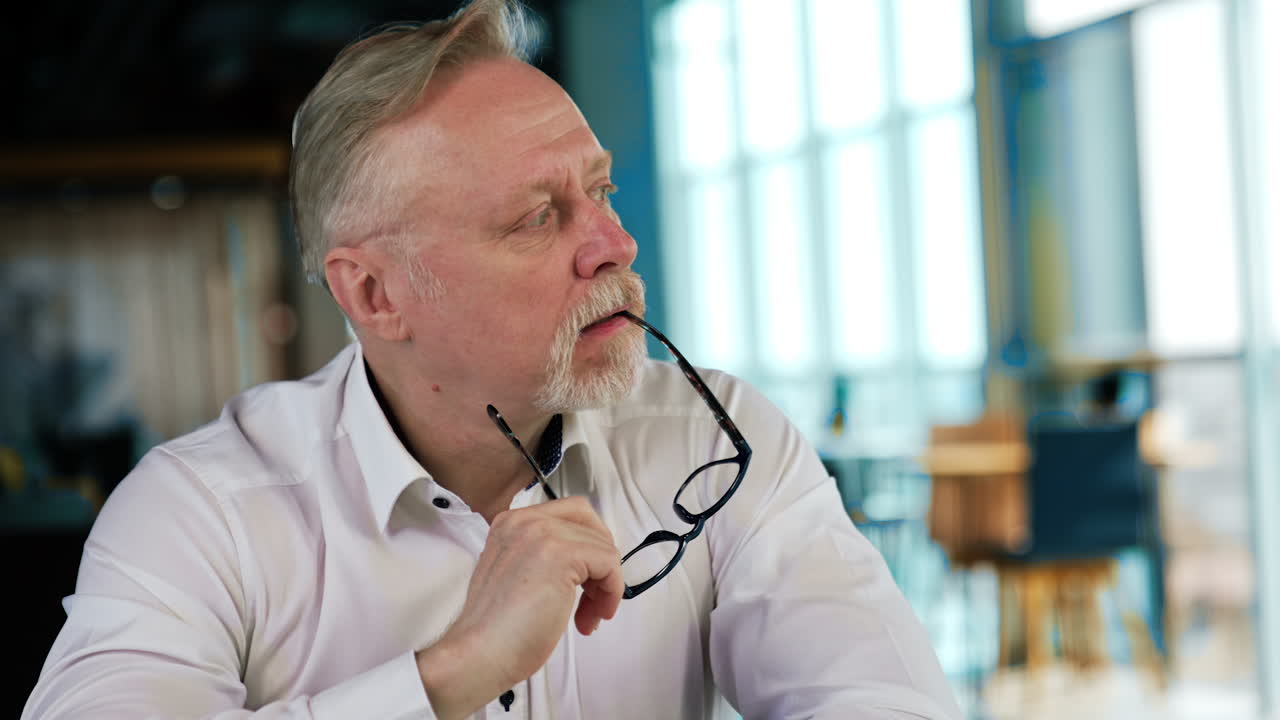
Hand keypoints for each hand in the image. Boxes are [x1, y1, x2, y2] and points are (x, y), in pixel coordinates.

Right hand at [415, 496, 624, 719]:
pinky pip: (609, 562)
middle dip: (601, 557)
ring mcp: (542, 533)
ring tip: (589, 614)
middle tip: (597, 591)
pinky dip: (611, 591)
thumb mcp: (516, 575)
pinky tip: (592, 616)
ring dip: (606, 583)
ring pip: (602, 544)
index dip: (586, 548)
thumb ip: (543, 558)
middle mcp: (525, 521)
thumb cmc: (496, 631)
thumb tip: (584, 564)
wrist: (480, 653)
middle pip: (588, 520)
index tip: (587, 580)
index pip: (567, 515)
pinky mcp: (561, 553)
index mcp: (510, 524)